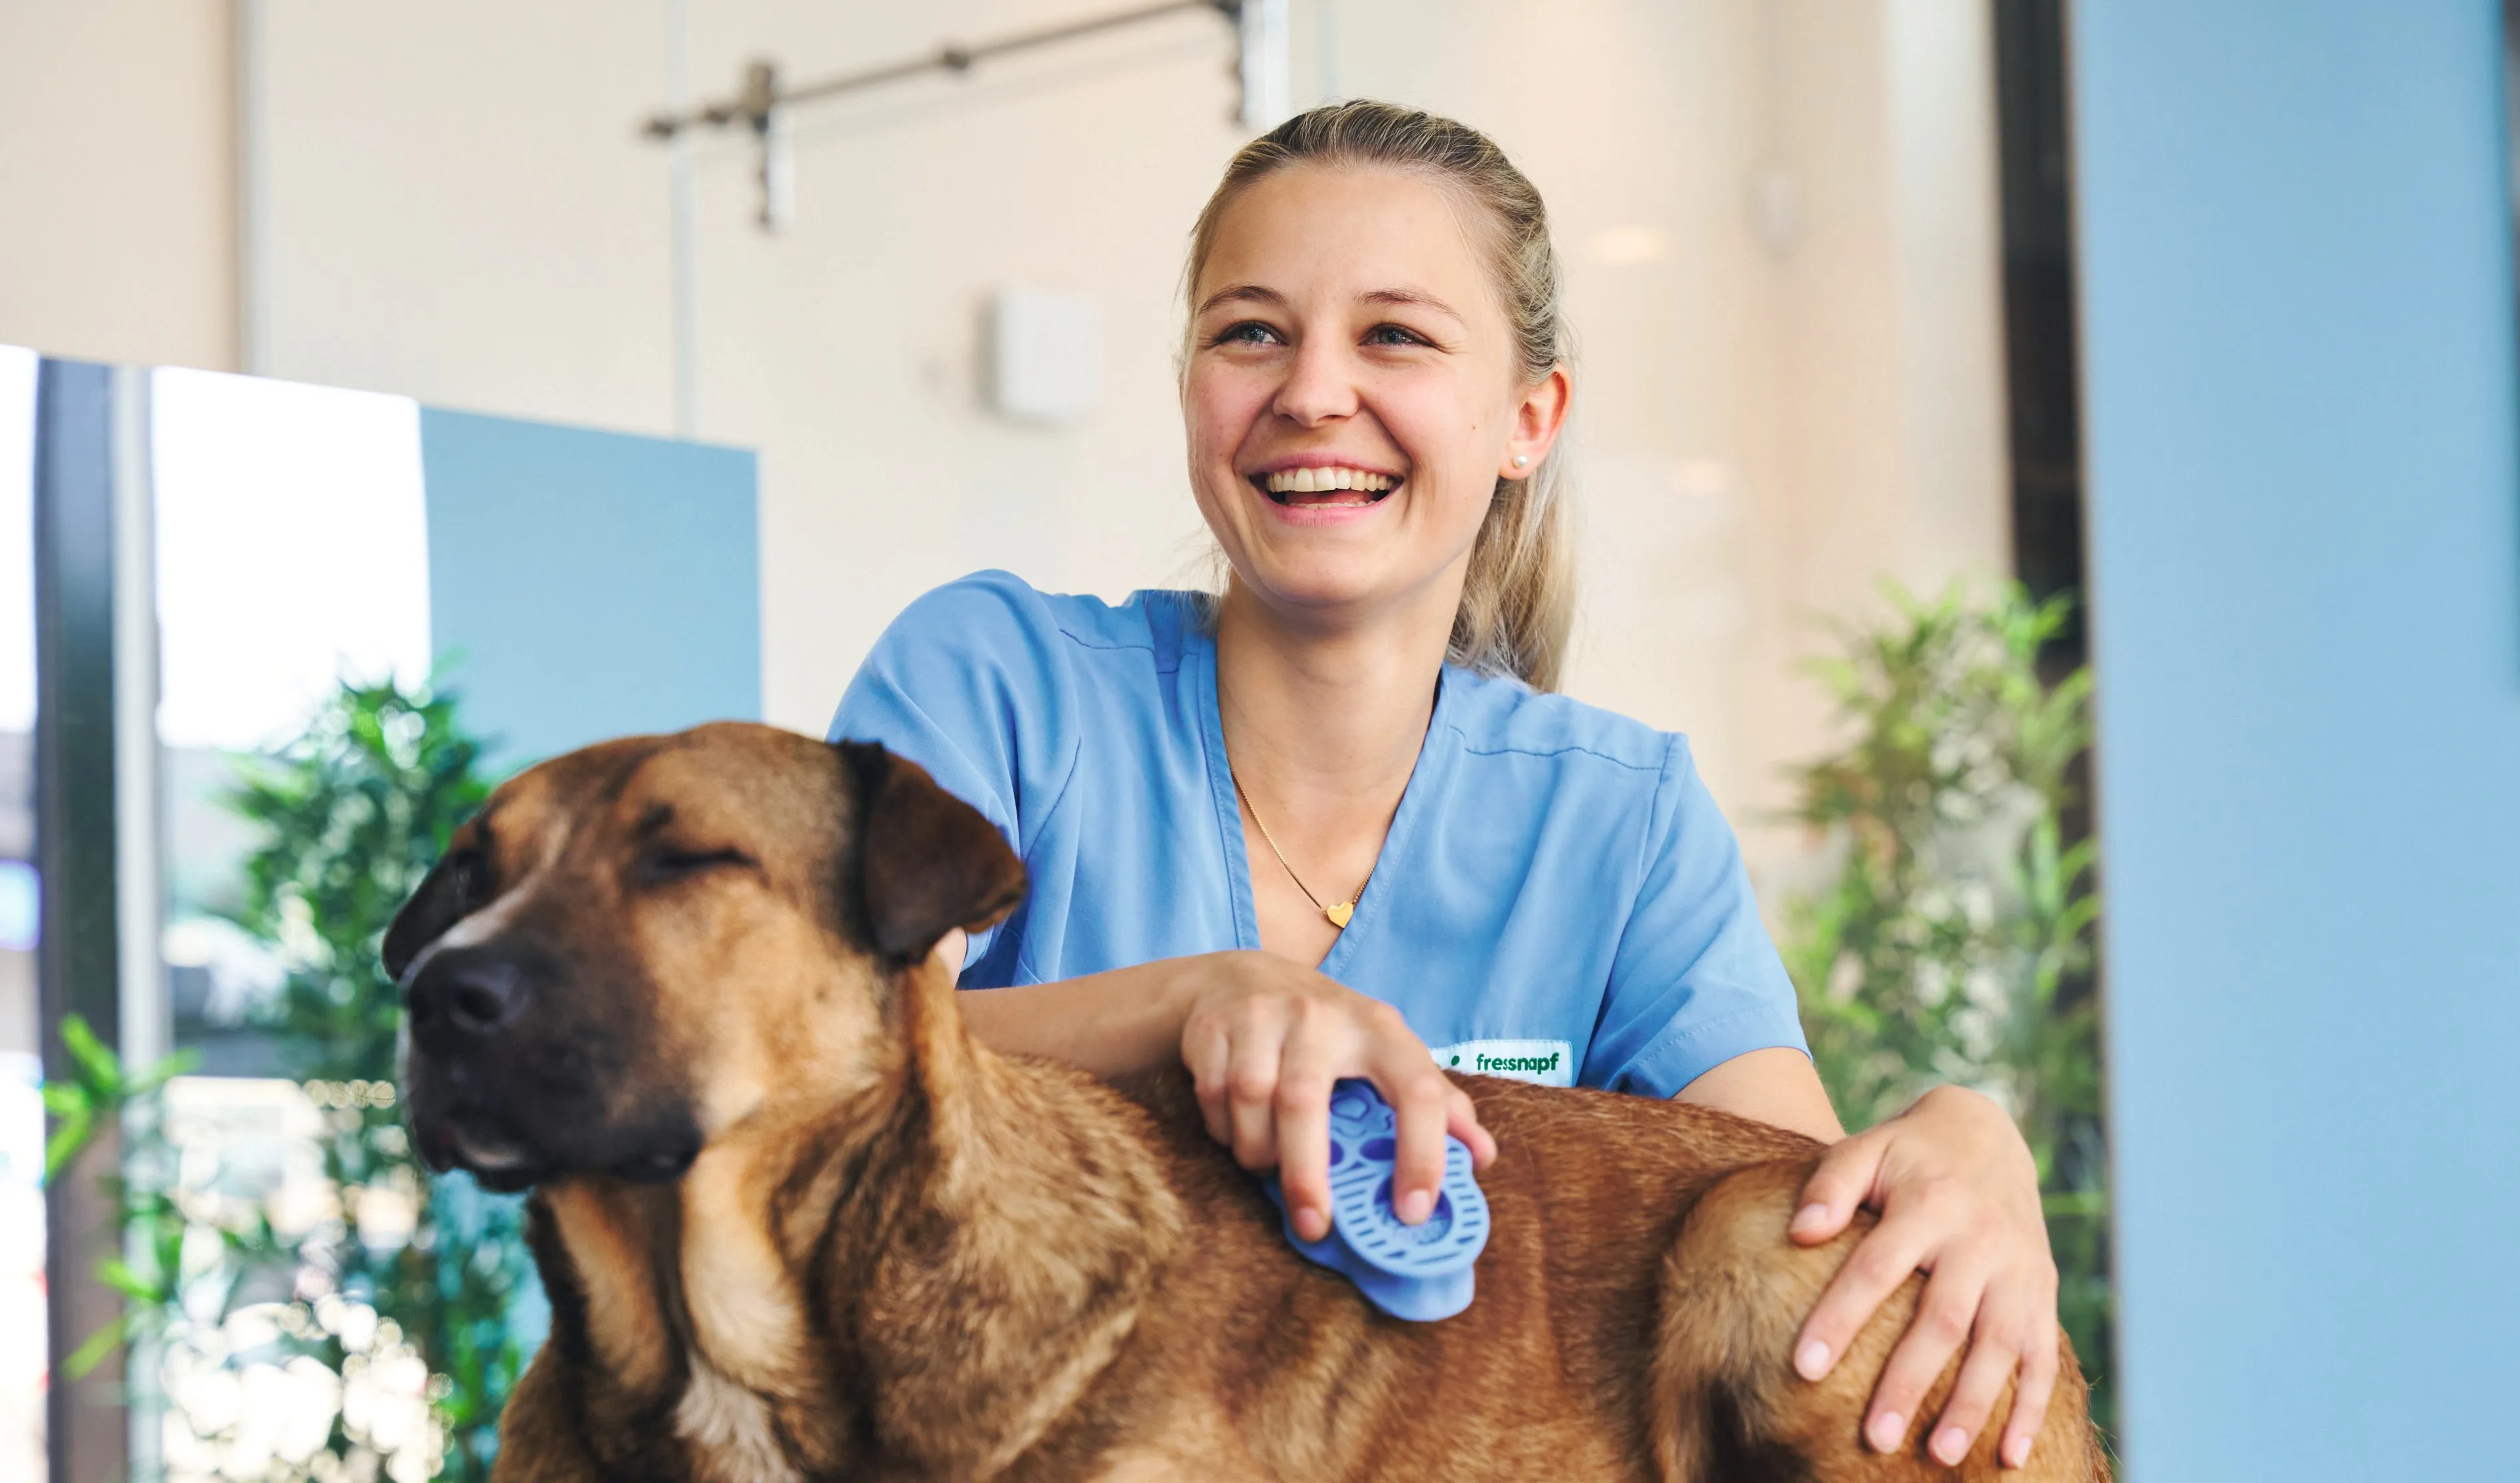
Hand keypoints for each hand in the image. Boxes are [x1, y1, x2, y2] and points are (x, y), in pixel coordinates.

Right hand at [1177, 951, 1496, 1242]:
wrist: (1244, 977)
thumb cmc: (1331, 1032)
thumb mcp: (1387, 1053)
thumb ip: (1437, 1103)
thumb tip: (1483, 1156)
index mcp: (1380, 1029)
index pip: (1417, 1090)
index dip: (1422, 1154)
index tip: (1414, 1211)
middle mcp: (1321, 1016)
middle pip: (1305, 1102)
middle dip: (1307, 1174)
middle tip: (1316, 1225)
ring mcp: (1262, 1016)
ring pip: (1252, 1101)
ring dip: (1259, 1152)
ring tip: (1269, 1167)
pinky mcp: (1214, 1026)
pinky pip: (1214, 1097)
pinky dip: (1224, 1130)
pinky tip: (1238, 1133)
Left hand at [1787, 1085, 2058, 1469]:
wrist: (1986, 1134)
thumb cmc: (1907, 1153)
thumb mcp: (1865, 1148)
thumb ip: (1830, 1186)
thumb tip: (1800, 1231)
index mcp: (1929, 1204)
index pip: (1876, 1269)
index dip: (1840, 1318)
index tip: (1803, 1368)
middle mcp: (1980, 1240)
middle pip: (1943, 1320)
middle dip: (1909, 1382)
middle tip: (1875, 1439)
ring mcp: (2018, 1269)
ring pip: (1999, 1346)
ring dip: (1973, 1405)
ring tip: (1940, 1456)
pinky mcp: (2042, 1291)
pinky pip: (2044, 1356)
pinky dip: (2032, 1408)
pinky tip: (2010, 1456)